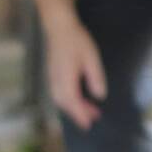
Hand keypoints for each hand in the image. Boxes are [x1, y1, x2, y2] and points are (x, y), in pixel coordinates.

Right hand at [45, 12, 107, 130]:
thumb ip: (95, 78)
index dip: (81, 115)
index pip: (73, 102)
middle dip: (79, 113)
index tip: (89, 124)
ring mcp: (51, 78)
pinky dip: (69, 99)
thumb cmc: (77, 41)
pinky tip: (78, 98)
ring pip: (61, 99)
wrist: (59, 27)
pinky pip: (59, 93)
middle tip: (94, 118)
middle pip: (66, 104)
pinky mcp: (52, 74)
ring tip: (90, 110)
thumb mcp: (91, 58)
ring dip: (74, 107)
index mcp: (65, 78)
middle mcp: (55, 81)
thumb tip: (99, 96)